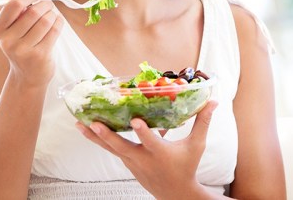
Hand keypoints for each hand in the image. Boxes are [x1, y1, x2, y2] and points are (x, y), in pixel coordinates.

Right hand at [0, 0, 63, 86]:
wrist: (27, 75)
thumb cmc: (21, 43)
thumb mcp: (13, 24)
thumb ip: (13, 2)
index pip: (14, 4)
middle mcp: (7, 40)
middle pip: (34, 12)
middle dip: (46, 5)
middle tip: (48, 6)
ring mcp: (23, 50)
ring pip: (46, 20)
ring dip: (53, 14)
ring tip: (52, 16)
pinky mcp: (39, 56)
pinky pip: (55, 30)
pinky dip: (59, 23)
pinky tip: (57, 23)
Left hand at [77, 100, 218, 198]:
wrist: (175, 193)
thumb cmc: (187, 166)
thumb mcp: (197, 145)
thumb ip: (203, 122)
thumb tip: (214, 101)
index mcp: (161, 153)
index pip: (151, 141)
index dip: (144, 132)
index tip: (136, 120)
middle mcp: (143, 159)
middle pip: (121, 147)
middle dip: (106, 135)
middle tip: (92, 123)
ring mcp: (132, 162)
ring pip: (111, 148)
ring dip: (95, 137)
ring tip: (79, 125)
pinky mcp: (127, 163)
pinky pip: (112, 150)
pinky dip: (101, 140)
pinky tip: (90, 128)